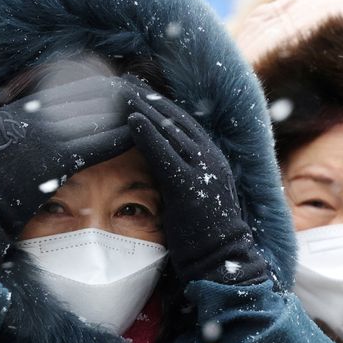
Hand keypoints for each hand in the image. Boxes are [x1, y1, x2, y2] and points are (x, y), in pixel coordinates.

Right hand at [0, 75, 131, 257]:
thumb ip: (11, 125)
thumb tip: (27, 114)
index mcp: (12, 111)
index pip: (59, 85)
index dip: (90, 83)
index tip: (110, 81)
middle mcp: (27, 117)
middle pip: (81, 95)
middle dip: (112, 92)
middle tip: (138, 91)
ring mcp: (41, 137)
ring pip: (94, 117)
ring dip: (121, 113)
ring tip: (145, 109)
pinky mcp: (55, 161)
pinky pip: (97, 145)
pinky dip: (120, 138)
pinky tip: (138, 136)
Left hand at [123, 76, 267, 285]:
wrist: (221, 261)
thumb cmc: (203, 235)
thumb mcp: (190, 197)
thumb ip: (178, 176)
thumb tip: (157, 167)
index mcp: (212, 158)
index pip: (183, 122)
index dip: (158, 104)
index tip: (137, 90)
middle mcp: (211, 157)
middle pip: (175, 118)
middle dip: (148, 98)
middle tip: (124, 81)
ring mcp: (202, 170)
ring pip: (170, 128)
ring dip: (143, 107)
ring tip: (120, 91)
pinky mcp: (189, 185)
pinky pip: (165, 152)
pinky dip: (147, 133)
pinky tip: (131, 118)